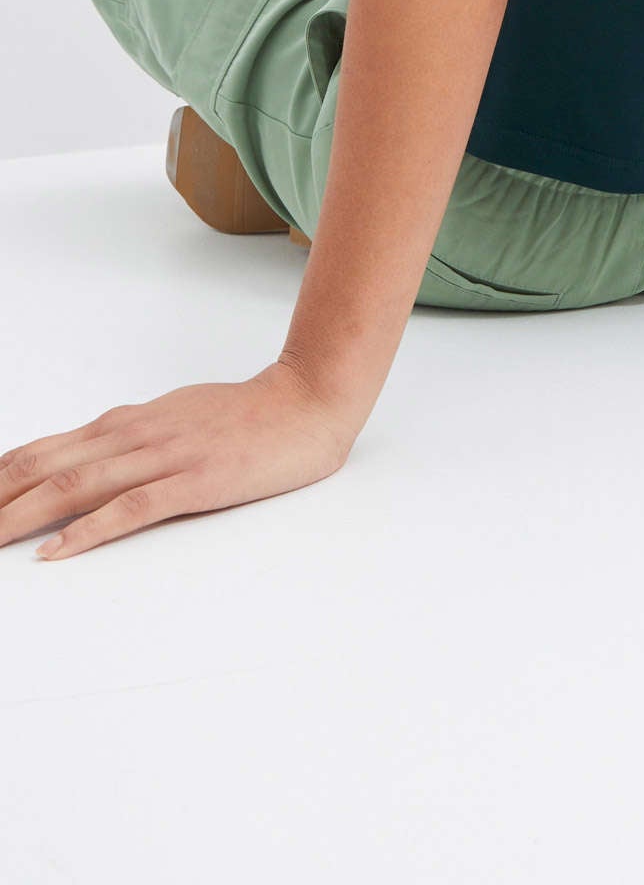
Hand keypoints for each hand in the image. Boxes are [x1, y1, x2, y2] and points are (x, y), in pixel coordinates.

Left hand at [3, 358, 358, 559]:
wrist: (305, 403)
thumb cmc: (241, 416)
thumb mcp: (170, 417)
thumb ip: (124, 439)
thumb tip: (77, 457)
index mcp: (125, 423)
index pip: (40, 450)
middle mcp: (133, 435)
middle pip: (44, 468)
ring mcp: (163, 456)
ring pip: (76, 485)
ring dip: (20, 515)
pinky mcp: (195, 481)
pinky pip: (131, 508)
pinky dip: (88, 530)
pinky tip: (57, 551)